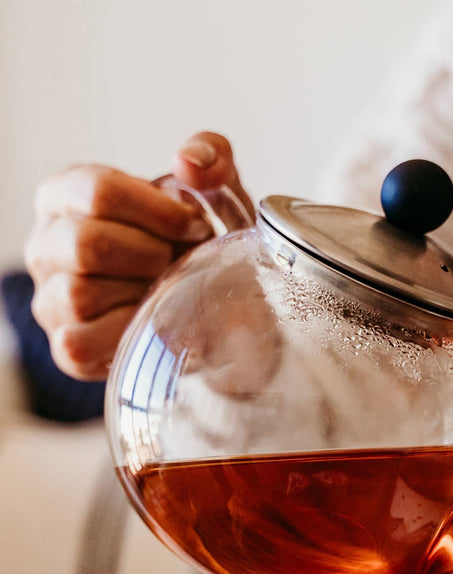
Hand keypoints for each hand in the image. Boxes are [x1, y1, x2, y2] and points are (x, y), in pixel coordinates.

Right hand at [24, 132, 251, 379]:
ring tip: (168, 291)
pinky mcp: (69, 349)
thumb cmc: (199, 246)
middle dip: (152, 255)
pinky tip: (155, 321)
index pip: (97, 191)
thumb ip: (211, 157)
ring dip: (142, 295)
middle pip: (87, 244)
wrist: (218, 311)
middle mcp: (46, 246)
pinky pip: (83, 342)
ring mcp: (51, 300)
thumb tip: (190, 163)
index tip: (195, 226)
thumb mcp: (214, 193)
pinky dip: (128, 333)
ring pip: (81, 294)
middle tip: (181, 263)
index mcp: (66, 196)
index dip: (159, 212)